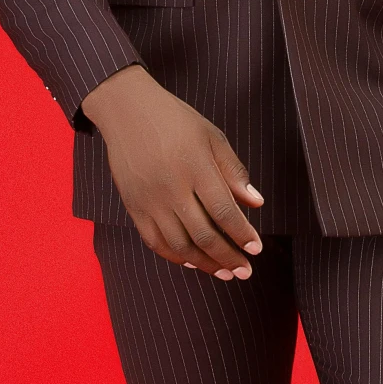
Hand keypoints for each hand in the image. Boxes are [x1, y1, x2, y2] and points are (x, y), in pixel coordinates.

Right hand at [80, 65, 264, 278]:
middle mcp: (171, 187)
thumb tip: (255, 203)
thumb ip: (233, 171)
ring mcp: (149, 199)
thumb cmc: (175, 120)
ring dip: (205, 263)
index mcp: (195, 166)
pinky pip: (155, 241)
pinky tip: (193, 261)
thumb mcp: (211, 136)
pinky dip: (175, 256)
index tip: (256, 248)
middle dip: (228, 257)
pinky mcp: (133, 206)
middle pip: (203, 234)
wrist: (126, 111)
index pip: (224, 211)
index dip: (242, 234)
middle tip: (245, 271)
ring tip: (224, 272)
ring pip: (180, 244)